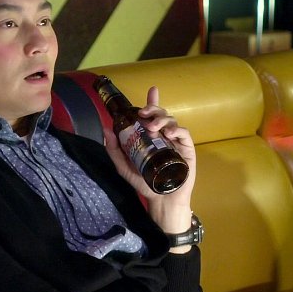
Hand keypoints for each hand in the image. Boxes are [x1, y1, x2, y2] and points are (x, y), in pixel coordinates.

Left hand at [102, 87, 196, 241]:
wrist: (161, 200)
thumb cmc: (145, 183)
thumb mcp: (124, 166)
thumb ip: (115, 150)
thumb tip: (106, 129)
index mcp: (151, 137)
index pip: (152, 115)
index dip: (152, 101)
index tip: (152, 90)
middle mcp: (164, 136)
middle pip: (161, 114)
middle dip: (153, 108)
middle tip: (143, 113)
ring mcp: (176, 142)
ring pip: (172, 120)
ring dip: (162, 119)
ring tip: (152, 127)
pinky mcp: (187, 149)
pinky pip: (184, 133)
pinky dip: (178, 129)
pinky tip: (170, 133)